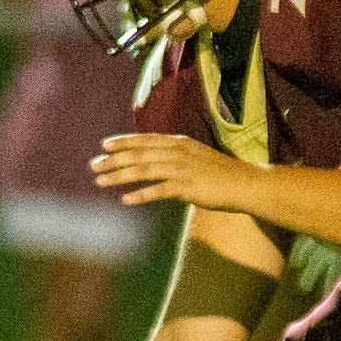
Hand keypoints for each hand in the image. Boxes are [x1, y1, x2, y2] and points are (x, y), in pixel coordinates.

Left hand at [92, 134, 255, 210]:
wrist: (247, 184)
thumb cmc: (223, 173)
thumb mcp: (199, 157)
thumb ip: (178, 156)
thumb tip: (159, 160)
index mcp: (181, 143)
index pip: (146, 140)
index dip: (124, 141)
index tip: (104, 145)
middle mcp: (179, 153)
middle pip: (140, 154)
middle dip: (114, 160)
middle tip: (93, 166)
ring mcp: (183, 169)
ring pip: (144, 170)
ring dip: (119, 176)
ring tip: (100, 182)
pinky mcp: (188, 187)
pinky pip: (159, 190)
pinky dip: (141, 195)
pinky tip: (125, 200)